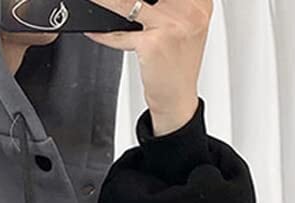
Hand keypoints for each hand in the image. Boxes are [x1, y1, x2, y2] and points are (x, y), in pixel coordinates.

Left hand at [84, 0, 212, 135]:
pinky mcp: (153, 43)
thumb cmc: (176, 68)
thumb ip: (169, 6)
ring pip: (129, 4)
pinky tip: (95, 31)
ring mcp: (173, 26)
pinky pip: (120, 35)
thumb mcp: (182, 29)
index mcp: (199, 3)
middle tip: (110, 0)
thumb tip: (136, 0)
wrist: (177, 100)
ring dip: (107, 3)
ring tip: (96, 2)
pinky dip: (105, 35)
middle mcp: (189, 11)